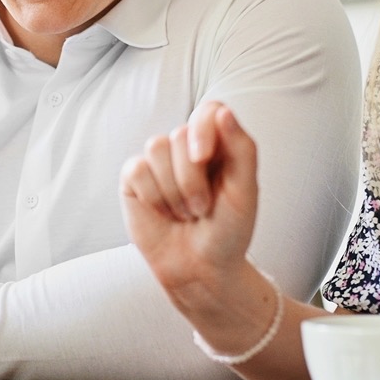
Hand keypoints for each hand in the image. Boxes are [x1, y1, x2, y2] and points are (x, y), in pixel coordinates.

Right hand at [119, 100, 258, 294]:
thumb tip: (222, 112)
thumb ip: (242, 149)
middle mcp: (188, 148)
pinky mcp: (134, 179)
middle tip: (203, 208)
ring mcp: (159, 162)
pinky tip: (163, 212)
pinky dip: (153, 196)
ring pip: (157, 148)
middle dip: (192, 179)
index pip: (208, 111)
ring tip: (185, 212)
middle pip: (181, 134)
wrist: (201, 269)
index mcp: (219, 145)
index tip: (204, 157)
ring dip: (174, 191)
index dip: (203, 129)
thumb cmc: (228, 231)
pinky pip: (137, 169)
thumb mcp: (245, 192)